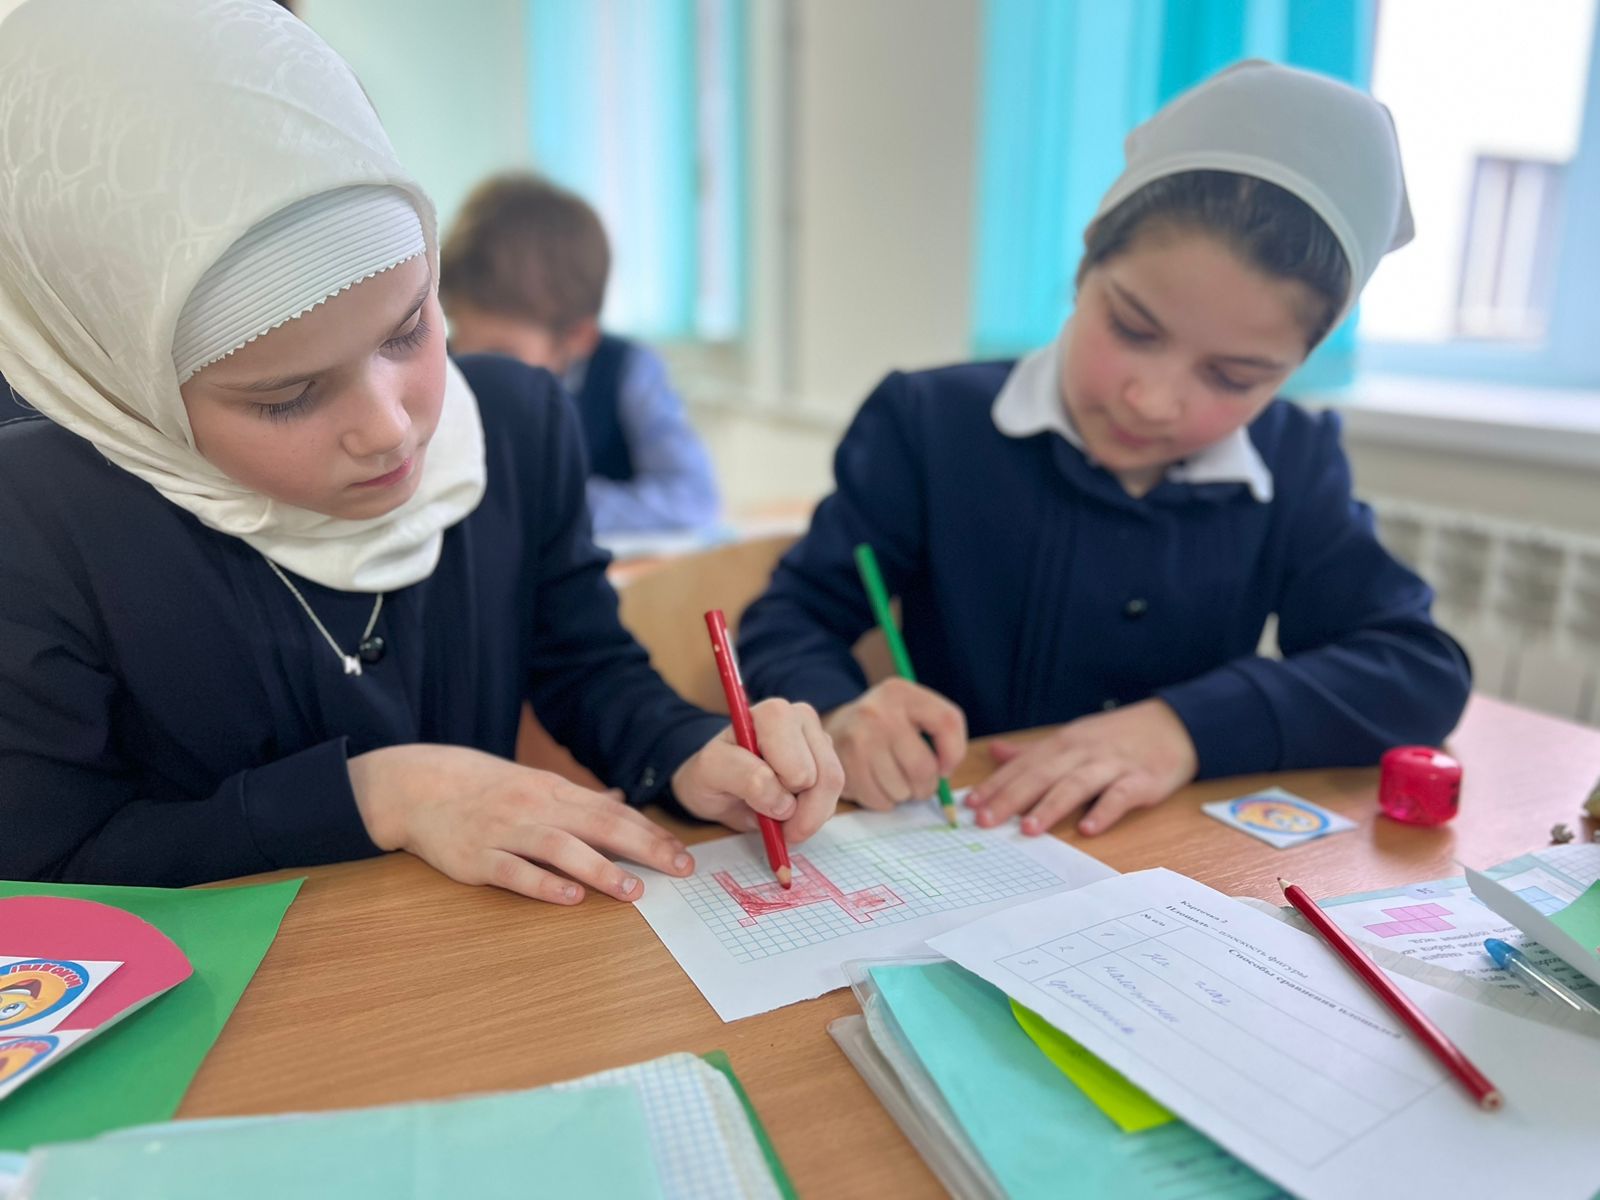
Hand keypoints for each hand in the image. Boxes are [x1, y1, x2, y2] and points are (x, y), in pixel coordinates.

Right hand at [349, 744, 693, 904]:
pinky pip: (514, 872)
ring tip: (632, 890)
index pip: (614, 813)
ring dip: (599, 870)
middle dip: (644, 848)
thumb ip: (579, 799)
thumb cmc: (485, 788)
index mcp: (554, 792)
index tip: (683, 854)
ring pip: (560, 849)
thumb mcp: (534, 785)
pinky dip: (543, 885)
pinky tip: (570, 899)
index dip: (651, 834)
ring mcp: (505, 833)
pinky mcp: (477, 859)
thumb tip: (620, 802)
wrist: (419, 786)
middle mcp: (535, 809)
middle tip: (679, 869)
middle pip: (599, 826)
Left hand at [672, 699, 843, 842]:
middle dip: (801, 811)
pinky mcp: (828, 754)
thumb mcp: (712, 773)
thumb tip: (786, 804)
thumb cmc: (714, 772)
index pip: (796, 769)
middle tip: (774, 822)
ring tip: (781, 815)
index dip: (778, 797)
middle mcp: (801, 717)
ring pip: (834, 785)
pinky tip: (792, 806)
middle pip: (825, 776)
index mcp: (772, 714)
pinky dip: (816, 811)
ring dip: (810, 813)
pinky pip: (836, 794)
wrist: (720, 776)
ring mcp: (818, 734)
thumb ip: (744, 779)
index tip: (754, 807)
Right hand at [821, 678, 966, 809]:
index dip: (955, 752)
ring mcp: (858, 740)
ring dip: (904, 793)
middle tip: (920, 782)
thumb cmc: (888, 725)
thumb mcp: (914, 711)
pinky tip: (877, 783)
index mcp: (901, 693)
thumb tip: (945, 772)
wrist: (837, 727)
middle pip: (923, 767)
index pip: (947, 722)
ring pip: (901, 789)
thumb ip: (941, 732)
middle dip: (927, 785)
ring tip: (894, 777)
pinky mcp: (843, 766)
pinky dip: (884, 800)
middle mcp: (877, 712)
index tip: (946, 765)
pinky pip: (879, 800)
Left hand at [968, 699, 1197, 835]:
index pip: (1022, 765)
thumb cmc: (1116, 737)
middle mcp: (1082, 751)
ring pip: (1076, 784)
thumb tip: (994, 752)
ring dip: (1050, 806)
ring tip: (1029, 829)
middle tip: (986, 820)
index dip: (995, 784)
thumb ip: (1034, 750)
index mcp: (1062, 743)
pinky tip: (1088, 829)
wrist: (1174, 725)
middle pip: (1041, 774)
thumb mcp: (1072, 736)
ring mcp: (1112, 765)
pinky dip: (1104, 811)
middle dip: (1011, 797)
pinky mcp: (1142, 780)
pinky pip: (1120, 795)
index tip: (970, 804)